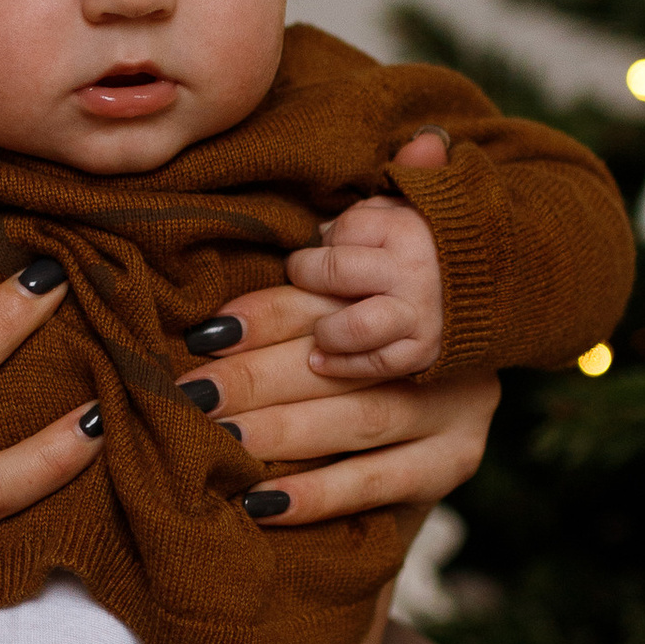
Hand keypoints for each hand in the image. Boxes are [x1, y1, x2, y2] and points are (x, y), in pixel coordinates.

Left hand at [178, 134, 500, 526]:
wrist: (450, 412)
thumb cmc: (375, 335)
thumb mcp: (366, 277)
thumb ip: (353, 230)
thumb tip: (412, 139)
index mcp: (418, 289)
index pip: (331, 298)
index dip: (263, 314)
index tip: (200, 335)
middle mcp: (442, 343)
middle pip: (338, 361)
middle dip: (254, 379)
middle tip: (187, 393)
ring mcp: (457, 408)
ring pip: (359, 419)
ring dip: (280, 432)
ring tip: (215, 441)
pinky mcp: (454, 464)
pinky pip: (378, 482)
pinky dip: (316, 496)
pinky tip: (258, 504)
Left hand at [284, 195, 442, 380]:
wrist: (496, 280)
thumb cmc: (435, 242)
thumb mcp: (406, 211)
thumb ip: (365, 215)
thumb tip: (320, 234)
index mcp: (407, 230)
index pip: (342, 231)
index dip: (322, 241)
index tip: (321, 250)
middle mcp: (413, 272)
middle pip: (336, 272)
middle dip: (305, 276)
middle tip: (303, 280)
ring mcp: (420, 314)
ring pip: (355, 327)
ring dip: (325, 330)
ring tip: (318, 329)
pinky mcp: (425, 350)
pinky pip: (375, 364)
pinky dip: (342, 366)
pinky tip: (319, 360)